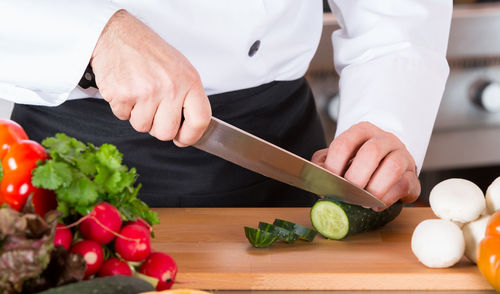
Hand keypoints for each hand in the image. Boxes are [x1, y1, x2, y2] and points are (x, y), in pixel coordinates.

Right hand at [90, 10, 210, 146]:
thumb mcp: (180, 68)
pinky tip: (126, 89)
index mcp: (189, 81)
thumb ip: (187, 96)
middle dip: (158, 127)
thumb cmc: (149, 52)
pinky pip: (123, 117)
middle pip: (166, 132)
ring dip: (138, 116)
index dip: (191, 136)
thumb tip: (189, 127)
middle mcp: (170, 87)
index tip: (183, 138)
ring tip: (139, 93)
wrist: (117, 35)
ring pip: (143, 127)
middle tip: (154, 111)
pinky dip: (123, 108)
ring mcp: (146, 92)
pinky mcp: (122, 95)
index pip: (200, 120)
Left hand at [311, 122, 419, 208]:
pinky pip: (403, 185)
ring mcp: (402, 155)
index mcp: (362, 131)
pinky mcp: (412, 175)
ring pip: (392, 167)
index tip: (329, 182)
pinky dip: (387, 199)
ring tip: (363, 202)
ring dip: (374, 188)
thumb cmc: (357, 162)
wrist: (385, 166)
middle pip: (371, 152)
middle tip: (348, 193)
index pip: (345, 143)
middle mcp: (384, 139)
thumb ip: (324, 165)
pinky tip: (376, 205)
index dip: (334, 165)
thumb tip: (319, 182)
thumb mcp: (337, 159)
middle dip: (356, 177)